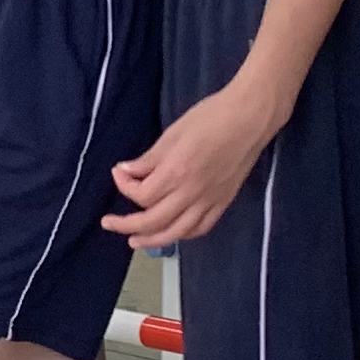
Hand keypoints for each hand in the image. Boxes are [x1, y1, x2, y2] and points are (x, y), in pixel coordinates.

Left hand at [102, 77, 284, 246]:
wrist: (251, 118)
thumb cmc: (210, 117)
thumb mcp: (172, 134)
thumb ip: (148, 159)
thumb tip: (125, 172)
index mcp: (176, 172)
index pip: (141, 195)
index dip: (123, 187)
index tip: (118, 173)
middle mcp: (192, 192)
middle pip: (153, 221)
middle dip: (126, 225)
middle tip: (109, 223)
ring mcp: (210, 200)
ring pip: (177, 232)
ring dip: (153, 240)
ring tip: (135, 241)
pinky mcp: (224, 202)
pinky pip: (201, 228)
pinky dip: (183, 234)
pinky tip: (171, 233)